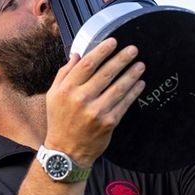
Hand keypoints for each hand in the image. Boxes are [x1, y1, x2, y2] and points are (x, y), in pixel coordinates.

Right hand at [45, 38, 144, 166]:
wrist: (66, 152)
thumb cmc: (60, 121)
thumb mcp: (54, 95)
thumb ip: (64, 74)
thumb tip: (76, 55)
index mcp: (67, 89)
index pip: (87, 64)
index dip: (102, 51)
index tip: (113, 42)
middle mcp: (81, 99)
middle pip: (106, 73)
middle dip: (122, 59)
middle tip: (133, 49)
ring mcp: (96, 111)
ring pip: (118, 87)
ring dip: (131, 74)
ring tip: (140, 65)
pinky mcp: (108, 122)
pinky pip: (124, 103)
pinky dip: (133, 92)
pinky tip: (140, 83)